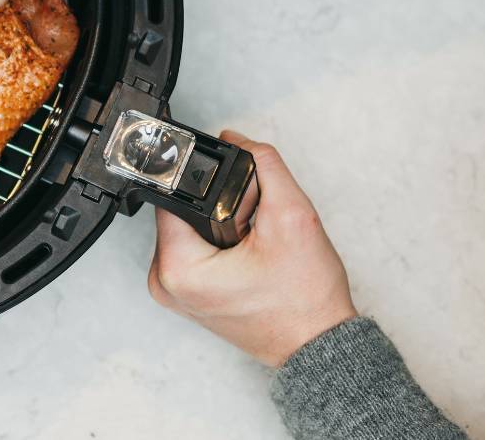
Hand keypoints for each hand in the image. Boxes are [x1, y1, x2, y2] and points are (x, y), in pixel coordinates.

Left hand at [147, 131, 356, 367]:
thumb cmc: (306, 300)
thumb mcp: (293, 216)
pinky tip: (245, 254)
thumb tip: (236, 140)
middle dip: (218, 206)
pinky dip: (217, 243)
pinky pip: (193, 249)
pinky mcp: (186, 294)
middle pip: (180, 211)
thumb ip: (263, 166)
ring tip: (252, 242)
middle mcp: (165, 282)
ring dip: (218, 224)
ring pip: (188, 228)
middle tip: (252, 225)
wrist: (319, 345)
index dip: (207, 183)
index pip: (173, 195)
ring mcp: (173, 291)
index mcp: (178, 267)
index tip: (238, 194)